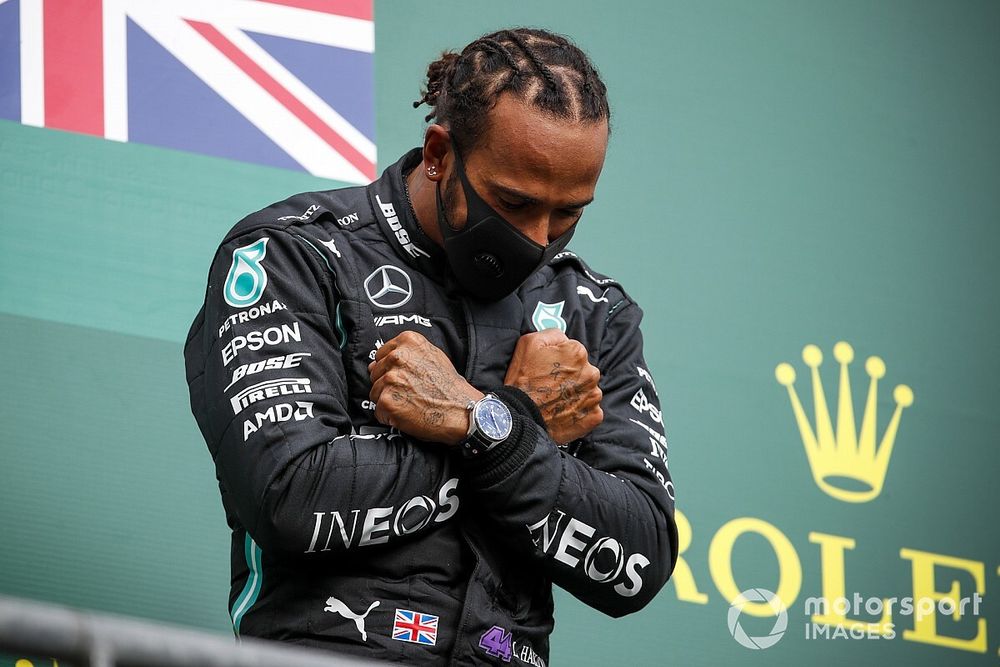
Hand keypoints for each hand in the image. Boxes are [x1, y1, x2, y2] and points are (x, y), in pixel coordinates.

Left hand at [368, 331, 482, 444]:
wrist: (462, 411)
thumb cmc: (450, 387)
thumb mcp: (434, 356)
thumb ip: (406, 355)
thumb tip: (374, 363)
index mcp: (408, 341)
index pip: (381, 354)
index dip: (391, 369)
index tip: (405, 377)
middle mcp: (397, 357)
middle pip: (376, 373)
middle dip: (388, 385)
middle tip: (411, 392)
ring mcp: (391, 379)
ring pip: (375, 392)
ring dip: (389, 401)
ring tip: (411, 403)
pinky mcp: (387, 400)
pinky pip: (378, 411)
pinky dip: (390, 416)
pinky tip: (407, 414)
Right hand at [504, 330, 602, 443]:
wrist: (521, 415)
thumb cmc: (523, 380)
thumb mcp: (529, 342)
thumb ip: (552, 334)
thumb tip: (563, 337)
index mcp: (578, 353)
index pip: (573, 350)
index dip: (559, 359)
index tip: (549, 369)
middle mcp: (591, 373)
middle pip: (583, 370)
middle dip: (570, 376)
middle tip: (552, 385)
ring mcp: (593, 396)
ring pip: (588, 389)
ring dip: (576, 393)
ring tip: (557, 399)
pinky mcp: (593, 416)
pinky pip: (591, 410)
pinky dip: (580, 410)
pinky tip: (564, 411)